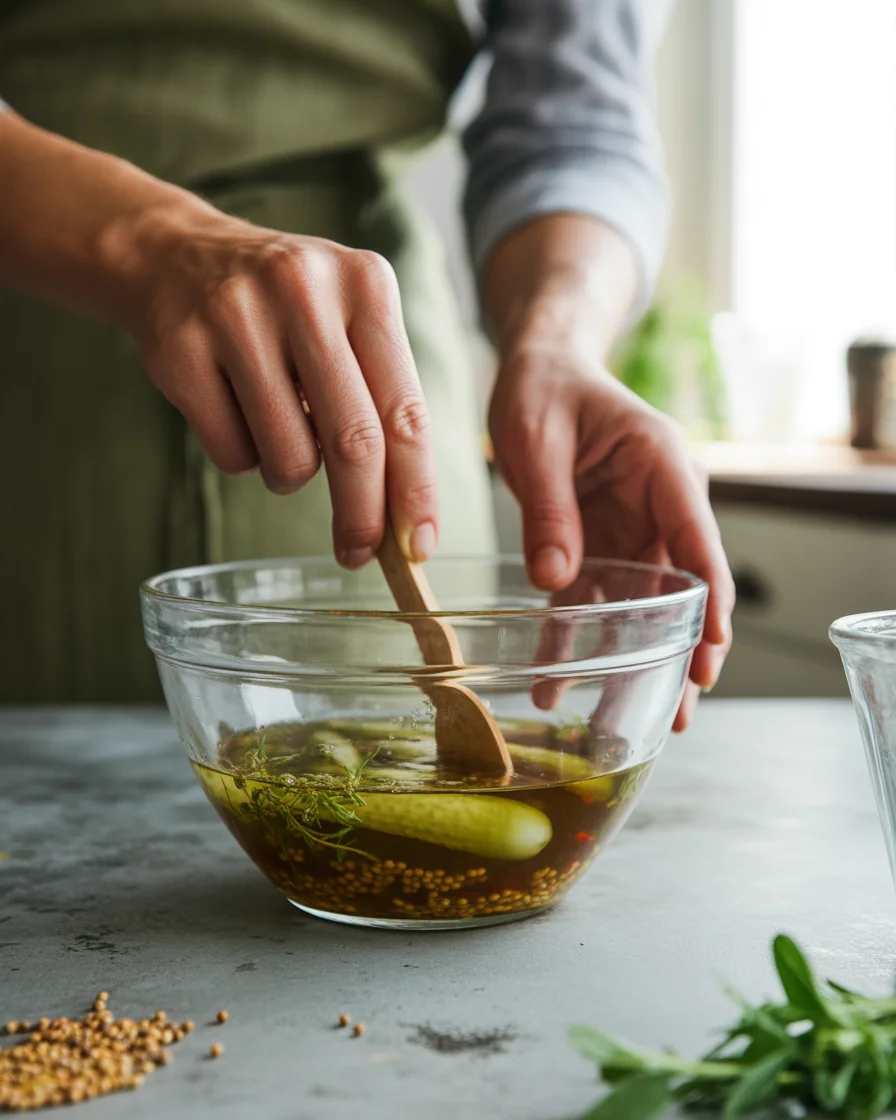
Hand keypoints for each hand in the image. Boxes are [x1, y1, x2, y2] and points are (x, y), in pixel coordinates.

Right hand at [114, 202, 437, 567]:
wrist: (176, 256)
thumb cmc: (287, 310)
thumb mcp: (349, 321)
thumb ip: (383, 398)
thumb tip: (407, 516)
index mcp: (366, 284)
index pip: (406, 411)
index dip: (416, 490)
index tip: (420, 545)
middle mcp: (304, 290)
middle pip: (353, 443)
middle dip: (362, 515)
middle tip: (359, 553)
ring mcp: (236, 317)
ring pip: (288, 458)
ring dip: (290, 475)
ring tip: (278, 430)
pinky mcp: (181, 350)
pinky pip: (232, 455)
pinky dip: (242, 457)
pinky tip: (234, 409)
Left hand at [489, 347, 734, 730]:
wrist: (538, 370)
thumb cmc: (545, 388)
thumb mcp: (537, 439)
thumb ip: (549, 509)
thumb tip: (557, 579)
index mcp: (662, 467)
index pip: (697, 542)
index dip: (709, 602)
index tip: (711, 653)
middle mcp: (658, 504)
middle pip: (680, 589)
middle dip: (679, 652)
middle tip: (676, 713)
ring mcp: (629, 528)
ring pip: (639, 606)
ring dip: (628, 660)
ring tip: (617, 719)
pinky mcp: (596, 542)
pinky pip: (591, 598)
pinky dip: (575, 639)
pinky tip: (556, 679)